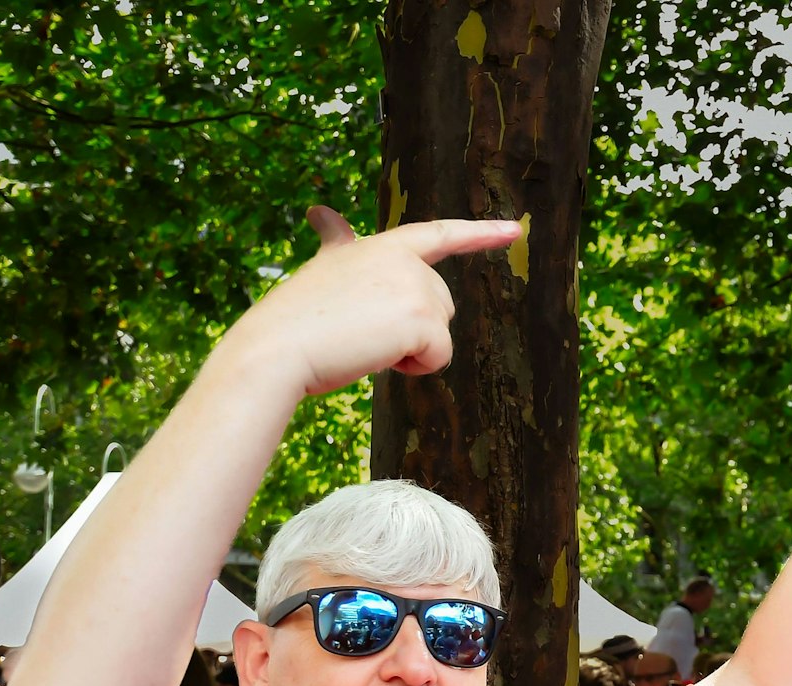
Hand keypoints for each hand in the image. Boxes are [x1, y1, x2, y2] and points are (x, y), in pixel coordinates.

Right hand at [216, 206, 523, 398]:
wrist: (276, 348)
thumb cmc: (293, 321)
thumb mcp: (323, 272)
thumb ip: (338, 246)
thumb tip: (318, 210)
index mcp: (379, 247)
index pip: (439, 234)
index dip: (480, 233)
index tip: (514, 229)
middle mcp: (402, 258)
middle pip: (440, 304)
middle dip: (413, 330)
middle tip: (361, 332)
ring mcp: (414, 285)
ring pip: (440, 332)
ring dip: (409, 350)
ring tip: (362, 341)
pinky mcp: (424, 316)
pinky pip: (439, 356)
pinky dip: (415, 368)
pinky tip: (376, 356)